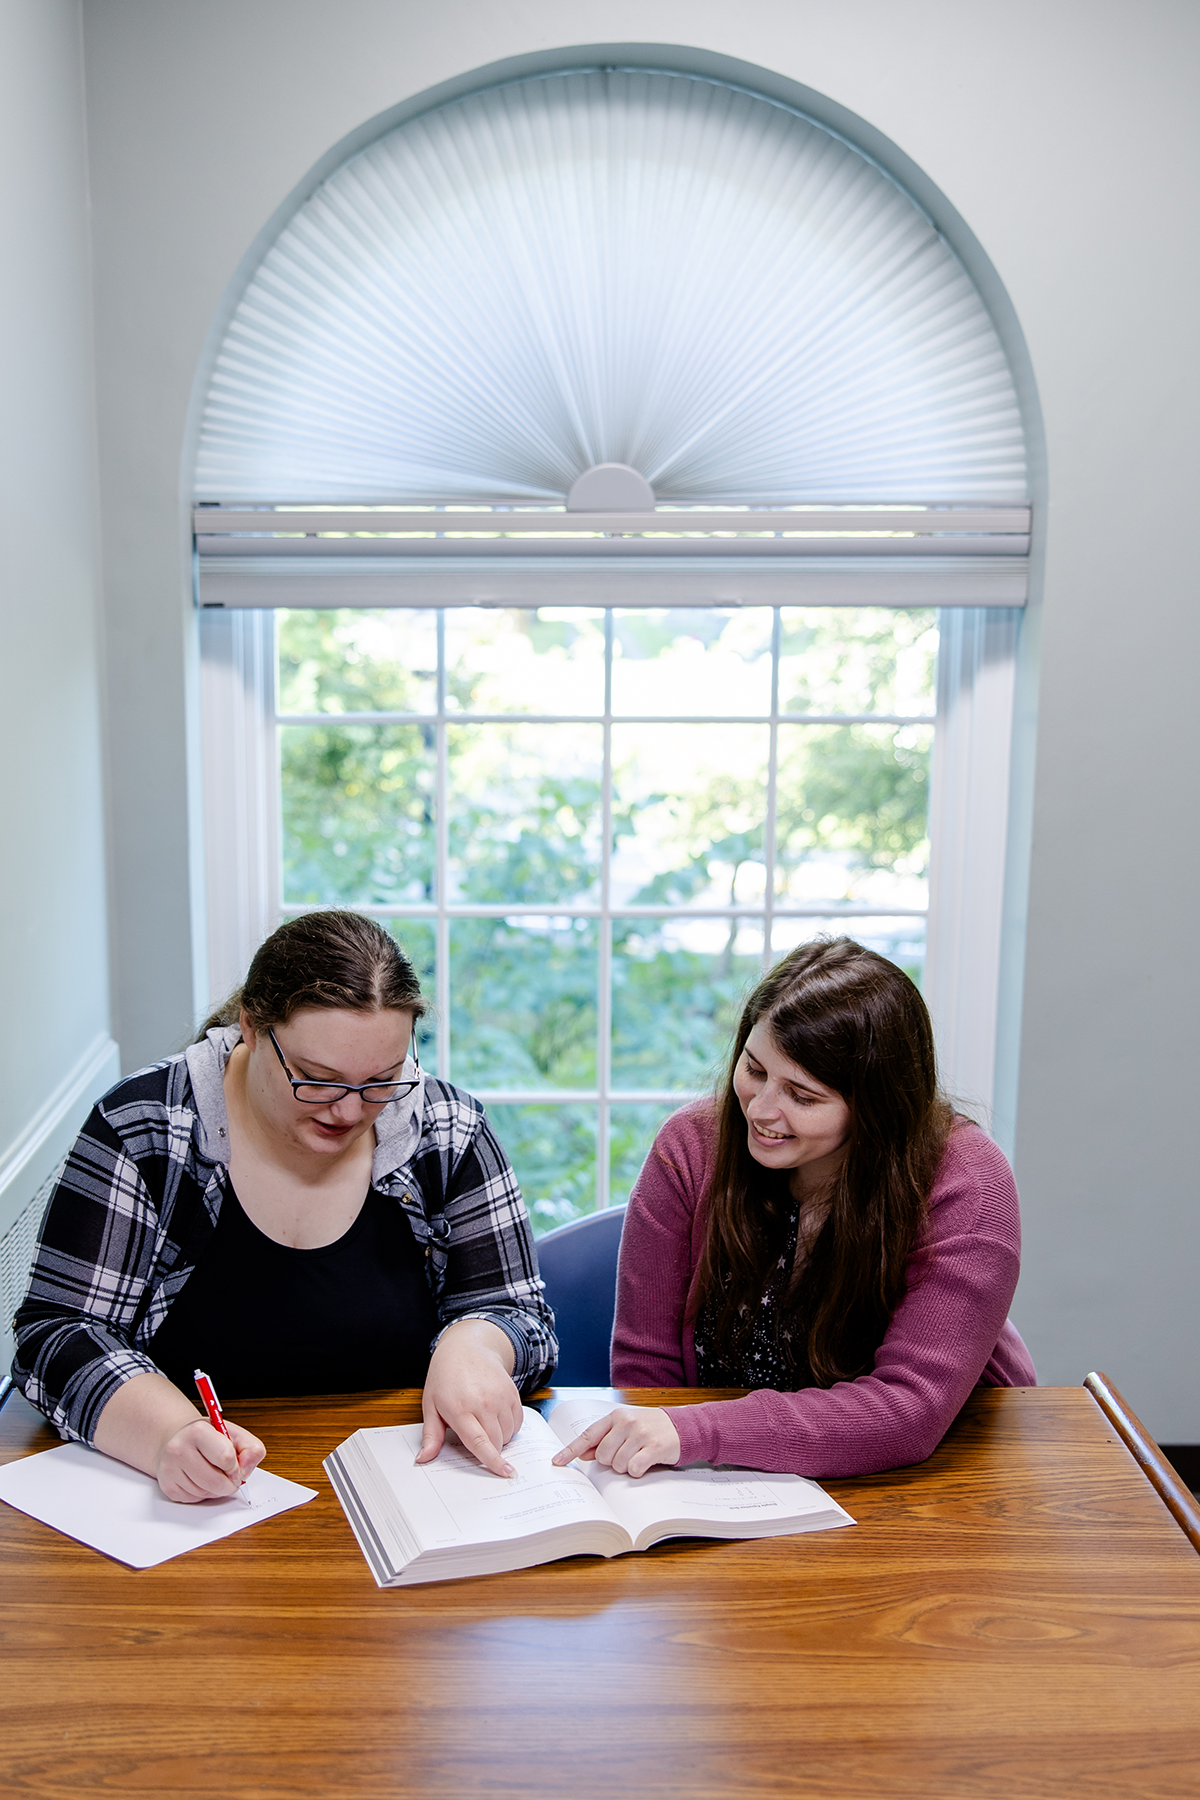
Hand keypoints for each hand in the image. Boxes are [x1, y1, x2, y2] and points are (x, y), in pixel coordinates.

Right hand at [156, 1418, 264, 1502]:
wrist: (179, 1439)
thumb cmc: (210, 1438)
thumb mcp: (235, 1434)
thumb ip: (251, 1449)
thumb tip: (247, 1469)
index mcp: (198, 1431)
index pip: (225, 1457)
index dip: (236, 1466)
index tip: (235, 1464)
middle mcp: (179, 1449)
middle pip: (216, 1482)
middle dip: (229, 1484)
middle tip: (230, 1476)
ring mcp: (170, 1469)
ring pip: (205, 1493)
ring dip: (217, 1489)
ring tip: (213, 1473)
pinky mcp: (167, 1486)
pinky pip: (194, 1500)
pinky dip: (203, 1494)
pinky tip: (201, 1479)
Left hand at [417, 1319, 523, 1477]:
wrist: (466, 1348)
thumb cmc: (445, 1377)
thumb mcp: (431, 1405)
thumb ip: (431, 1435)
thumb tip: (423, 1459)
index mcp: (460, 1409)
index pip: (479, 1442)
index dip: (492, 1461)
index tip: (504, 1472)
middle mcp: (483, 1403)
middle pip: (496, 1442)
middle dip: (490, 1449)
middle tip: (475, 1434)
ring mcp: (500, 1396)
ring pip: (508, 1434)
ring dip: (499, 1437)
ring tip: (482, 1421)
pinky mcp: (512, 1392)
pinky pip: (517, 1421)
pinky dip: (509, 1425)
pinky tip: (495, 1414)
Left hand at [551, 1405, 680, 1477]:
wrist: (682, 1427)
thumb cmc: (650, 1428)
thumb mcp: (626, 1428)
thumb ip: (605, 1439)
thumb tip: (584, 1454)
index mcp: (616, 1416)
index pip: (588, 1435)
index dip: (570, 1450)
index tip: (557, 1462)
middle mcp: (626, 1422)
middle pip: (602, 1456)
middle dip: (611, 1462)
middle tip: (626, 1454)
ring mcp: (641, 1434)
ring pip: (617, 1464)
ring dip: (626, 1467)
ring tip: (638, 1456)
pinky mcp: (655, 1446)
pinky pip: (634, 1468)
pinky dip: (637, 1471)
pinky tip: (645, 1463)